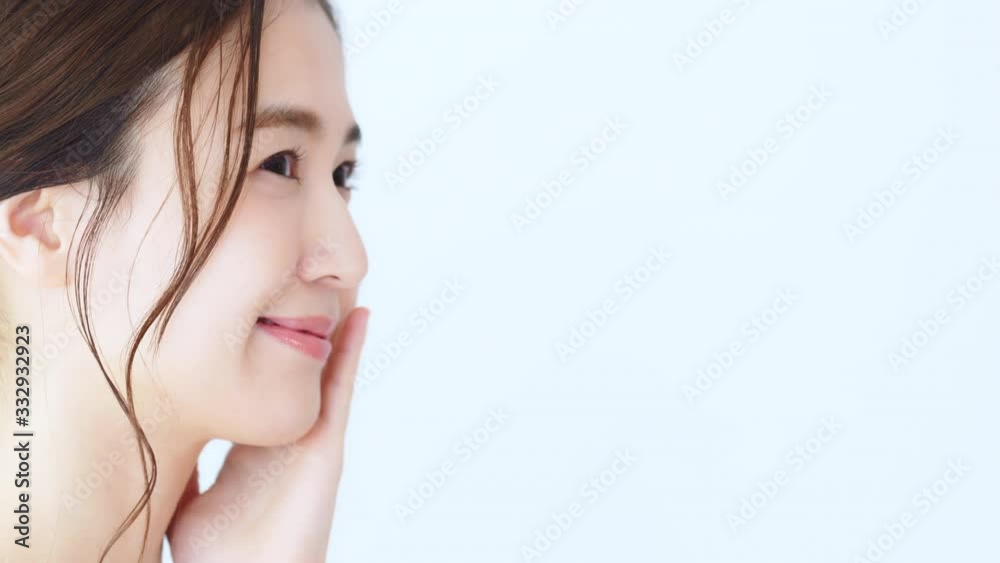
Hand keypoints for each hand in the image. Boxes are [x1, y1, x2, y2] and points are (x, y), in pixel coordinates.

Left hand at [166, 307, 369, 561]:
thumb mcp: (189, 498)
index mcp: (256, 450)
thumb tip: (161, 439)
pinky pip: (343, 391)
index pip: (262, 386)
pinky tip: (360, 316)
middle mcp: (288, 438)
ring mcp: (312, 440)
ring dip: (334, 328)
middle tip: (303, 280)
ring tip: (340, 283)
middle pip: (300, 371)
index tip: (254, 310)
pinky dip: (353, 352)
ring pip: (327, 371)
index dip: (260, 350)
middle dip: (303, 329)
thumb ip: (184, 467)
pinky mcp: (328, 448)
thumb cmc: (219, 556)